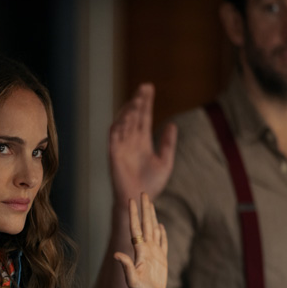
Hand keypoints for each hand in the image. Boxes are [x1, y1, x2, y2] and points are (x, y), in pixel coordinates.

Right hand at [109, 83, 177, 204]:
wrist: (140, 200)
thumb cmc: (151, 184)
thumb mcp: (165, 161)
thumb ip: (168, 143)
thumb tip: (172, 124)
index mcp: (142, 142)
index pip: (144, 117)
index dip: (146, 103)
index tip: (149, 88)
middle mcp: (131, 141)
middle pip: (134, 116)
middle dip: (139, 101)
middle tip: (145, 87)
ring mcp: (121, 146)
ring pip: (123, 123)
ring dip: (129, 111)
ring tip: (138, 100)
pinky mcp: (114, 154)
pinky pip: (115, 136)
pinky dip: (119, 126)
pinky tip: (127, 116)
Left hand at [114, 193, 167, 287]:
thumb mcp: (131, 278)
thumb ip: (126, 266)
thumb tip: (116, 255)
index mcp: (140, 250)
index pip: (136, 227)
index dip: (134, 213)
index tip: (132, 199)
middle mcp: (146, 248)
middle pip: (146, 224)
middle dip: (145, 208)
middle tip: (144, 193)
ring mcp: (154, 253)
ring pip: (154, 230)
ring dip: (152, 217)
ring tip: (151, 205)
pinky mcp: (161, 259)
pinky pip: (163, 243)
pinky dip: (162, 234)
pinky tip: (160, 226)